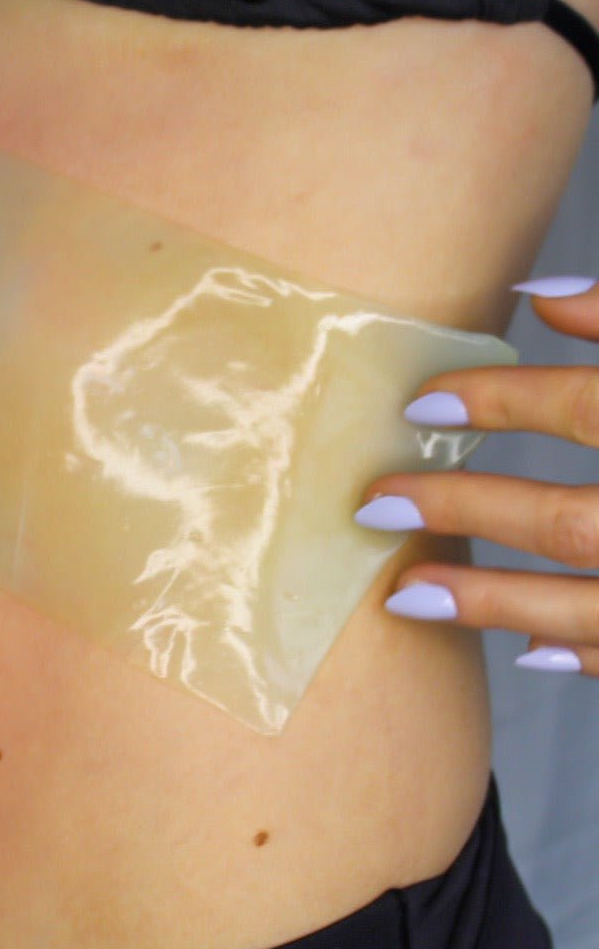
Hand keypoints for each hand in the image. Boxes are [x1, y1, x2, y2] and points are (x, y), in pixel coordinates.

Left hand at [354, 274, 598, 675]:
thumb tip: (539, 296)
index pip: (590, 409)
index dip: (504, 402)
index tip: (419, 405)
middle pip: (570, 523)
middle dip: (466, 512)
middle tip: (372, 505)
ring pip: (589, 606)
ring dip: (493, 603)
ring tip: (405, 593)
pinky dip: (579, 651)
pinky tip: (526, 652)